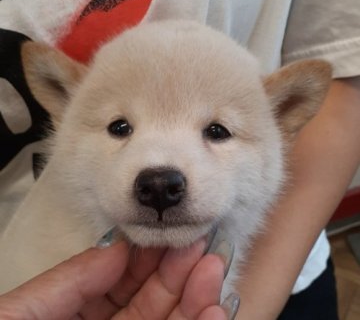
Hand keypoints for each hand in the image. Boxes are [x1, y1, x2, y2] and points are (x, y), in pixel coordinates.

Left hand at [0, 239, 238, 318]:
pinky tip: (214, 312)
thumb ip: (74, 278)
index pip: (123, 279)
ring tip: (212, 271)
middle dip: (180, 271)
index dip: (149, 255)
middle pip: (154, 299)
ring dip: (197, 298)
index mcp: (83, 312)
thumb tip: (118, 246)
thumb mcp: (30, 310)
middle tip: (200, 244)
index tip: (171, 235)